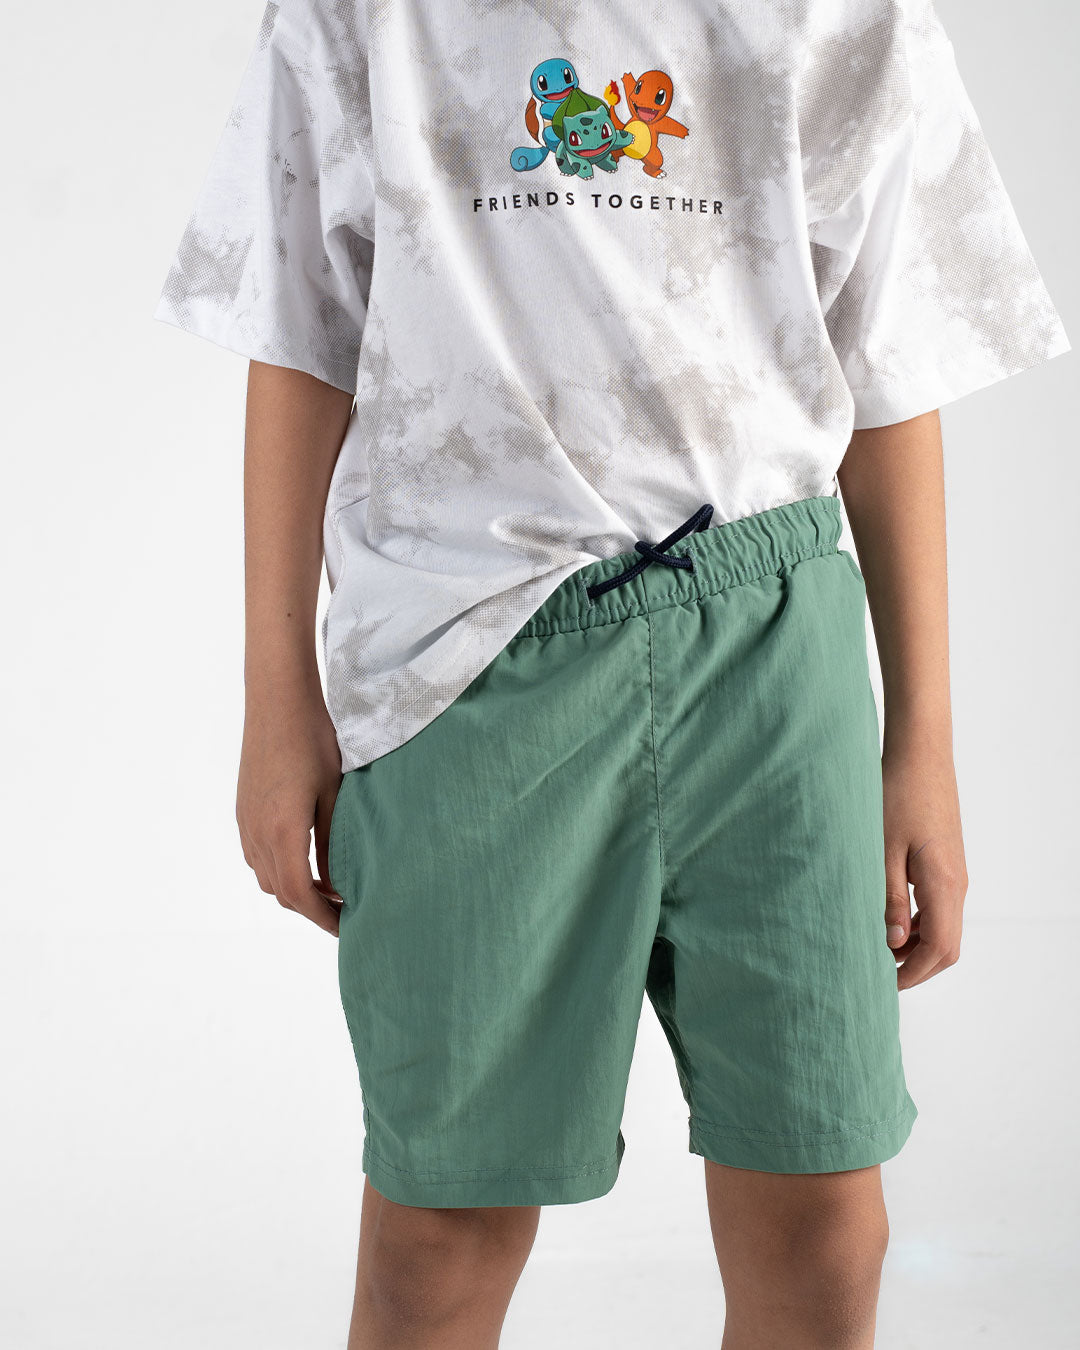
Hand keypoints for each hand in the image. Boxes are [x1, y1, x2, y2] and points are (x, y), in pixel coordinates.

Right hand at [237, 687, 343, 935]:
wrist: (277, 699)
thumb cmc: (313, 740)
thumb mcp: (335, 793)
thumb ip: (334, 843)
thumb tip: (339, 885)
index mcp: (282, 831)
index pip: (298, 894)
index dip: (322, 917)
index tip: (346, 927)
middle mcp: (256, 832)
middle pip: (280, 891)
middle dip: (311, 908)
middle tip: (343, 913)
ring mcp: (245, 821)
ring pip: (266, 876)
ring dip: (294, 889)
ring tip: (328, 889)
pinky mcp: (243, 810)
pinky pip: (257, 855)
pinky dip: (280, 868)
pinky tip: (305, 859)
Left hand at [881, 743, 967, 989]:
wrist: (920, 754)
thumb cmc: (897, 794)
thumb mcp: (882, 850)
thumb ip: (887, 899)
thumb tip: (893, 944)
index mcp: (943, 884)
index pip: (939, 949)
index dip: (913, 974)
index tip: (884, 984)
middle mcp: (957, 884)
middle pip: (947, 946)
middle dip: (916, 967)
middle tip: (879, 974)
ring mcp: (955, 874)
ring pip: (943, 927)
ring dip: (916, 945)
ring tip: (878, 949)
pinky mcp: (947, 863)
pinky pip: (938, 906)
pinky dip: (918, 923)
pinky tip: (889, 919)